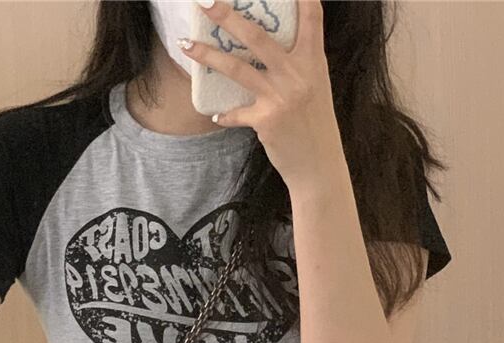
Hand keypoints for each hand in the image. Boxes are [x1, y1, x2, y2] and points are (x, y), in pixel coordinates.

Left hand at [178, 0, 343, 191]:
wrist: (319, 166)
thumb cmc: (315, 125)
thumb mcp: (315, 87)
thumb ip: (297, 64)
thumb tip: (269, 48)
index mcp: (314, 60)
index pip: (311, 17)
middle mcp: (297, 73)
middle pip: (257, 37)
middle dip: (227, 16)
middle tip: (204, 2)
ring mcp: (280, 96)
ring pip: (237, 68)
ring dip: (208, 55)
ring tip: (185, 45)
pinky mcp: (265, 120)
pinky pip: (236, 113)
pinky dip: (225, 114)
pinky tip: (216, 115)